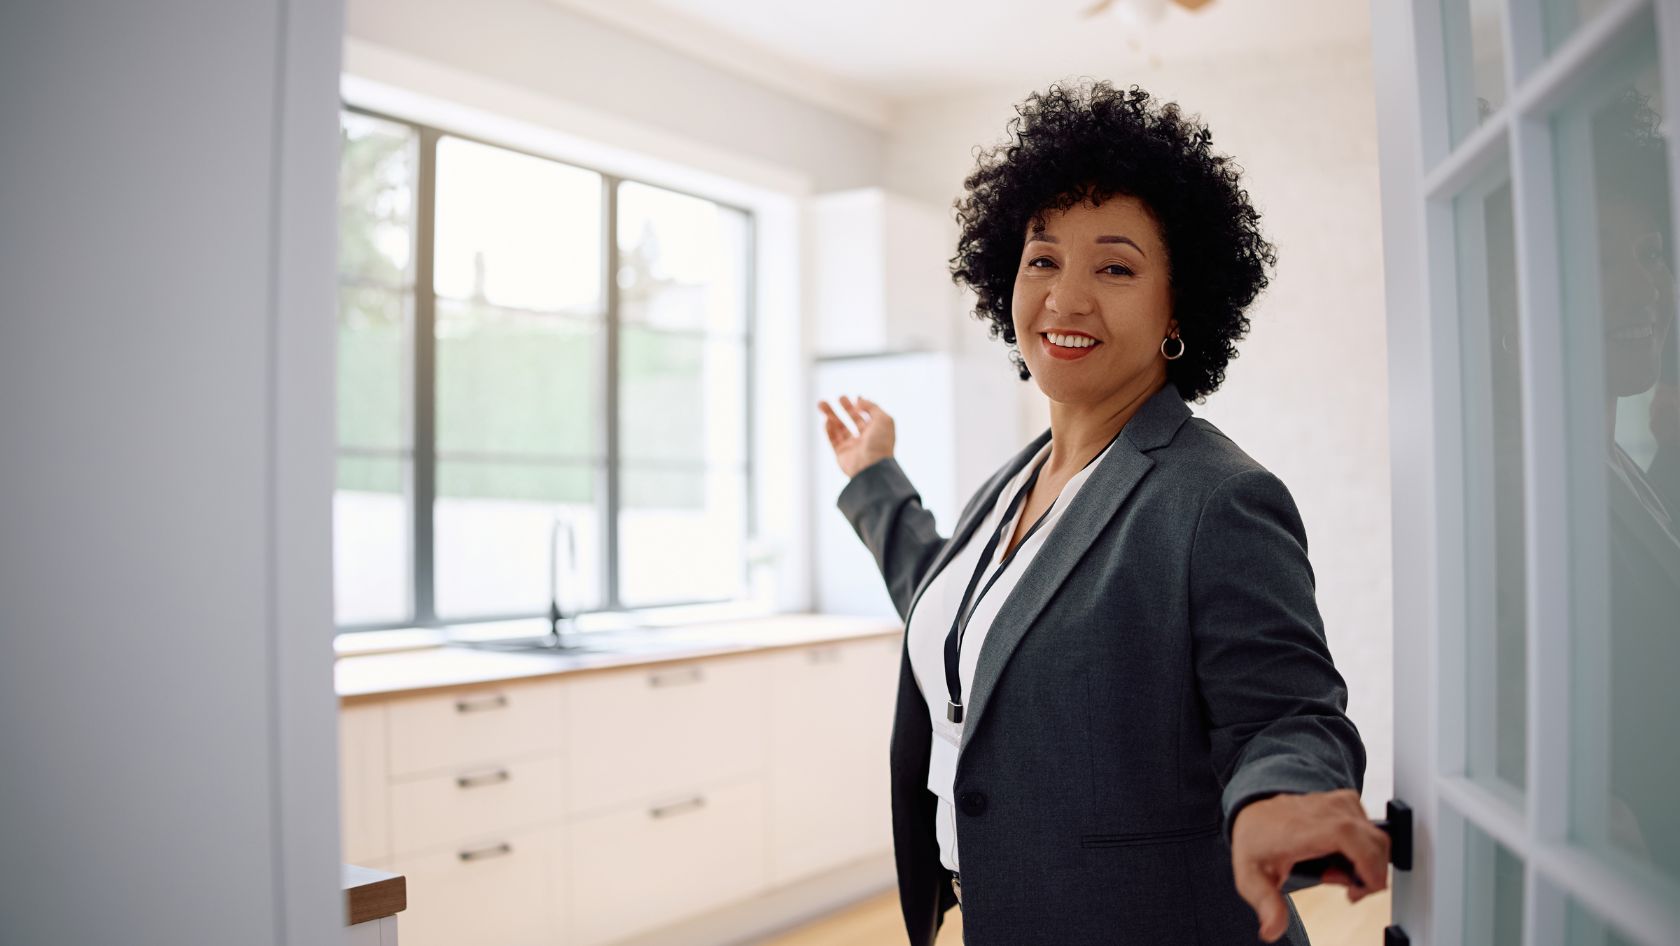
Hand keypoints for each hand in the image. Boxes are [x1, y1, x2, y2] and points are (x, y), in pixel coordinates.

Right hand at [816, 394, 895, 478]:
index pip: (867, 416)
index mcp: (877, 431)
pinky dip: (828, 429)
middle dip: (845, 407)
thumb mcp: (883, 419)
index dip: (861, 406)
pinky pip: (833, 439)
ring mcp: (853, 446)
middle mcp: (865, 438)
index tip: (854, 397)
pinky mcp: (841, 454)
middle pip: (852, 419)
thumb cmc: (881, 443)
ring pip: (839, 428)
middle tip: (838, 397)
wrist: (872, 467)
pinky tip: (826, 420)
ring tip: (821, 403)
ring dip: (830, 415)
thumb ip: (872, 406)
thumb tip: (859, 400)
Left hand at [1230, 789, 1389, 941]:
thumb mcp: (1251, 877)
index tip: (1368, 885)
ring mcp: (1337, 804)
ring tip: (1340, 876)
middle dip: (1372, 874)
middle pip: (1372, 840)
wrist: (1255, 812)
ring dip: (1370, 864)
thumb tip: (1272, 930)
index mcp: (1300, 829)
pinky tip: (1345, 858)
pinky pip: (1372, 830)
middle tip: (1350, 891)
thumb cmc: (1255, 841)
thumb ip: (1265, 903)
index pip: (1345, 835)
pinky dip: (1368, 849)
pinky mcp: (1348, 803)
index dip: (1367, 861)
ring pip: (1376, 838)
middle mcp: (1323, 810)